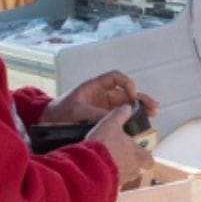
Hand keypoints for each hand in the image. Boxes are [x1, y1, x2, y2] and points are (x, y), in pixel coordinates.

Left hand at [39, 70, 158, 123]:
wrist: (47, 124)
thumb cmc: (59, 113)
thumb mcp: (77, 111)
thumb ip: (96, 113)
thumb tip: (114, 119)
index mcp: (94, 87)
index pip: (115, 77)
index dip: (126, 83)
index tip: (131, 93)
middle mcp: (101, 95)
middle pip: (125, 93)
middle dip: (140, 98)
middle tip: (153, 106)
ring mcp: (103, 107)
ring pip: (126, 105)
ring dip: (139, 109)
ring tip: (153, 113)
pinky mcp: (103, 119)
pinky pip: (120, 117)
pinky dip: (131, 119)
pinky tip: (141, 124)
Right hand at [86, 104, 152, 189]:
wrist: (87, 166)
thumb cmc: (103, 145)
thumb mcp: (111, 123)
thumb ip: (120, 114)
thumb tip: (127, 107)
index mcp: (137, 155)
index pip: (149, 160)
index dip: (146, 157)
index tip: (140, 152)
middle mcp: (132, 170)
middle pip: (137, 170)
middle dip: (130, 164)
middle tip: (120, 156)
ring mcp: (120, 180)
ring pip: (123, 177)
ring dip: (117, 171)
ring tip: (105, 162)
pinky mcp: (108, 187)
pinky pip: (109, 183)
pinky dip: (105, 177)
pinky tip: (96, 170)